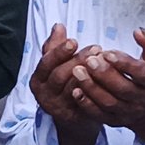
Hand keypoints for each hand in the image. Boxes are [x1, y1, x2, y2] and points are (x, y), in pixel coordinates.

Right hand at [29, 24, 104, 144]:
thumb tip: (58, 26)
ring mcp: (58, 108)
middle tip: (96, 48)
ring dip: (89, 74)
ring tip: (103, 61)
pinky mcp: (72, 118)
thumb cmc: (64, 85)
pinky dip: (95, 90)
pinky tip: (106, 80)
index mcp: (38, 79)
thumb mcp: (56, 66)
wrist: (71, 118)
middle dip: (78, 61)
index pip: (46, 62)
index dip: (60, 51)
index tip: (74, 40)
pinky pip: (84, 103)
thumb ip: (55, 47)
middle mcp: (44, 94)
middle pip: (60, 76)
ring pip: (73, 89)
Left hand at [70, 29, 144, 144]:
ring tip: (77, 71)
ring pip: (109, 103)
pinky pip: (100, 115)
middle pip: (123, 89)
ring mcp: (129, 112)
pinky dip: (86, 105)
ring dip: (91, 88)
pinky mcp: (116, 121)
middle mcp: (143, 99)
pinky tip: (75, 91)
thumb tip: (138, 31)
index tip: (107, 52)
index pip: (142, 73)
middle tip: (88, 60)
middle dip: (103, 74)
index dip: (125, 63)